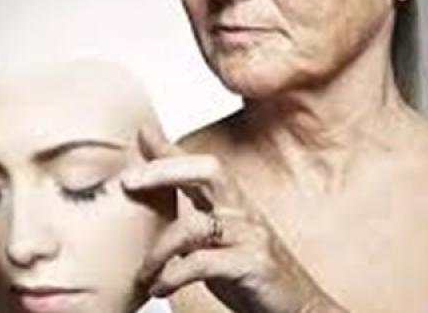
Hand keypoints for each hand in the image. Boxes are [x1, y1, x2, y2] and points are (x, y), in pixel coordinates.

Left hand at [121, 126, 343, 312]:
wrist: (300, 308)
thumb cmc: (252, 277)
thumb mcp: (218, 243)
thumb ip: (192, 220)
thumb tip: (157, 203)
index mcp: (233, 204)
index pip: (201, 165)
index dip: (170, 149)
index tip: (141, 132)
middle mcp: (243, 212)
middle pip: (208, 171)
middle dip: (164, 170)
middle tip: (127, 182)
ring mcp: (250, 237)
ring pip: (195, 225)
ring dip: (158, 251)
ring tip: (144, 275)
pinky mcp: (253, 265)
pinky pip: (204, 262)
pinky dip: (173, 275)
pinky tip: (160, 287)